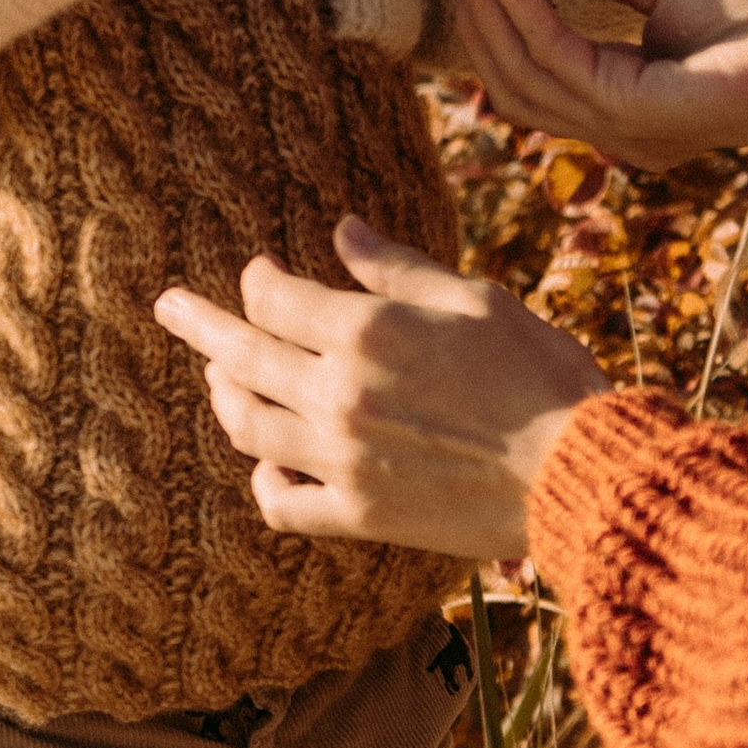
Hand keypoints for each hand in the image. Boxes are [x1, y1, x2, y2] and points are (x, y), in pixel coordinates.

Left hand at [156, 217, 608, 557]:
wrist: (578, 473)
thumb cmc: (541, 375)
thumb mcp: (474, 299)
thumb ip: (397, 268)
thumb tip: (341, 231)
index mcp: (367, 331)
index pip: (273, 297)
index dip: (258, 279)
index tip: (259, 271)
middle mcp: (339, 395)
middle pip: (240, 355)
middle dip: (199, 324)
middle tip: (170, 307)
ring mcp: (341, 460)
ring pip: (247, 425)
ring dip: (225, 396)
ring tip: (217, 379)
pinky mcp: (358, 516)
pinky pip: (280, 502)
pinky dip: (263, 479)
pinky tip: (266, 464)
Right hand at [444, 0, 747, 168]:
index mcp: (622, 112)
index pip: (533, 74)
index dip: (494, 16)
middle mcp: (616, 135)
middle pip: (513, 80)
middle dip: (476, 8)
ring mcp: (625, 132)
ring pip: (524, 70)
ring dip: (490, 1)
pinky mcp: (639, 112)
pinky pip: (558, 54)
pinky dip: (525, 2)